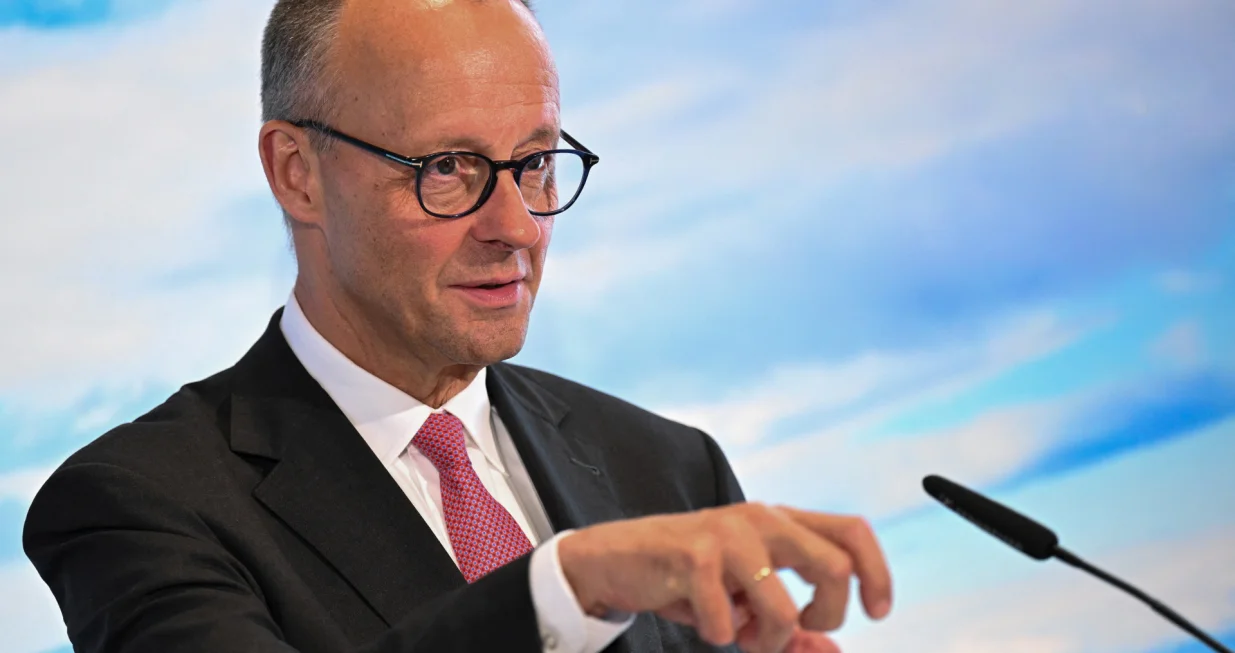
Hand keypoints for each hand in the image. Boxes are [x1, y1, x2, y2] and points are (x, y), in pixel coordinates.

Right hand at [557, 503, 891, 652]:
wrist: (617, 559)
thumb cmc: (688, 577)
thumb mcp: (745, 600)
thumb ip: (791, 623)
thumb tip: (832, 650)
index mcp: (782, 522)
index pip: (853, 532)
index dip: (878, 573)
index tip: (877, 612)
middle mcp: (762, 519)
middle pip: (835, 568)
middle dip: (826, 616)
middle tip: (797, 630)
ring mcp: (728, 532)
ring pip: (784, 607)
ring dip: (768, 640)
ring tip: (743, 635)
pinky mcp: (693, 553)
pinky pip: (727, 620)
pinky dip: (720, 634)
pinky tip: (705, 620)